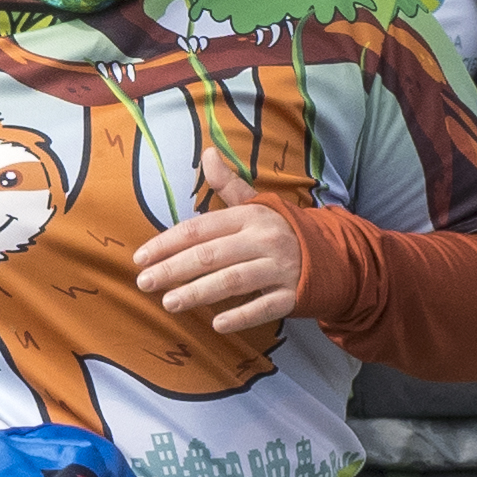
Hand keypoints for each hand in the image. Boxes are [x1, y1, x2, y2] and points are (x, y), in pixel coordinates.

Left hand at [128, 163, 306, 334]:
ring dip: (199, 292)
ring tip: (169, 303)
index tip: (140, 258)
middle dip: (174, 269)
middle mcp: (263, 240)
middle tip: (144, 283)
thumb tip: (207, 153)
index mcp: (249, 217)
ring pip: (233, 281)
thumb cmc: (283, 230)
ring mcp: (279, 269)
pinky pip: (264, 307)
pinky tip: (217, 324)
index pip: (200, 229)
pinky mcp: (292, 296)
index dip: (167, 242)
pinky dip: (241, 315)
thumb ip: (228, 184)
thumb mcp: (258, 204)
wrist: (335, 255)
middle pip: (211, 255)